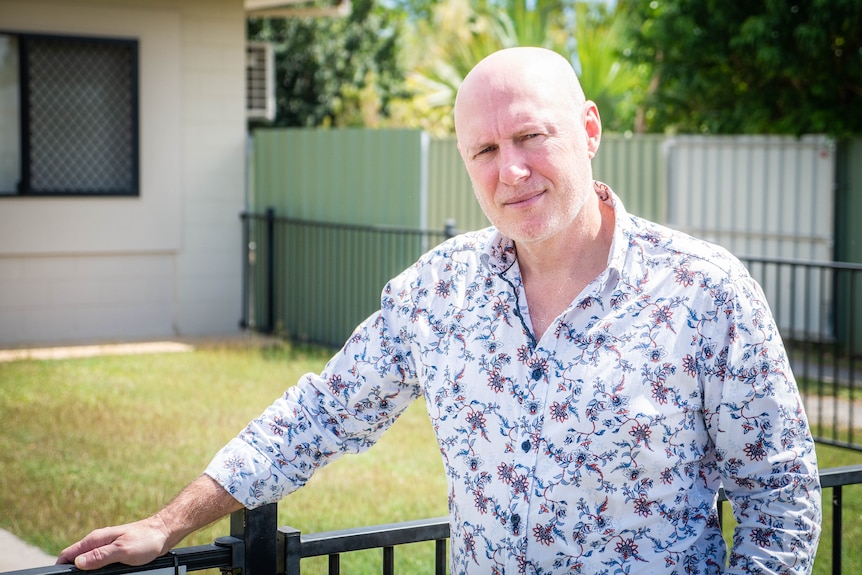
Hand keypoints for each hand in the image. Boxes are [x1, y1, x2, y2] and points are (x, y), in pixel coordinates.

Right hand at [55, 515, 170, 569]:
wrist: (163, 533)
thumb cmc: (146, 539)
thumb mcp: (122, 550)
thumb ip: (100, 556)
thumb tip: (78, 563)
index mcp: (95, 539)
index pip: (68, 554)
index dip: (61, 567)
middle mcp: (98, 542)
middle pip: (75, 559)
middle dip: (72, 571)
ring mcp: (105, 546)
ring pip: (86, 561)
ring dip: (84, 571)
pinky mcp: (113, 551)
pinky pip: (98, 561)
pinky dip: (95, 569)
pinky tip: (99, 574)